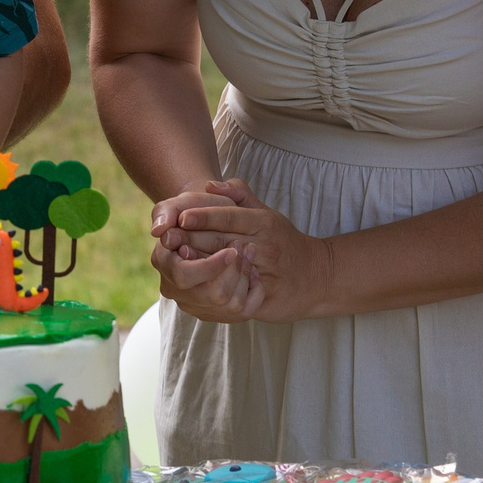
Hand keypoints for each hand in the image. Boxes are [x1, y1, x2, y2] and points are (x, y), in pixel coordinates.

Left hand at [152, 179, 341, 321]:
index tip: (181, 215)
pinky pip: (229, 294)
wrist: (316, 278)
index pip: (231, 216)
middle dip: (191, 240)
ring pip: (223, 269)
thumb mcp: (267, 213)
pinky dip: (208, 290)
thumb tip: (210, 184)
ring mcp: (262, 274)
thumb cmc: (284, 241)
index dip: (205, 216)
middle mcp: (263, 247)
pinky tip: (189, 285)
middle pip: (221, 242)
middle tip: (166, 237)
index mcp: (264, 223)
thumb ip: (240, 195)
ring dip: (196, 265)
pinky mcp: (258, 298)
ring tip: (172, 260)